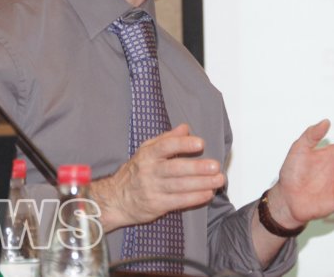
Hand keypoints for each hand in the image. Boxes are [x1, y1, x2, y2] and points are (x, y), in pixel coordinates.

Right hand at [91, 123, 225, 231]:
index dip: (183, 144)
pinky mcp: (156, 205)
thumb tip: (185, 128)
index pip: (166, 146)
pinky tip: (207, 193)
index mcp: (148, 154)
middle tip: (215, 166)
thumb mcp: (146, 150)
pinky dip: (194, 198)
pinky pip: (178, 201)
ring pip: (180, 186)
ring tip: (218, 179)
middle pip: (175, 168)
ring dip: (201, 183)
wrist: (116, 199)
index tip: (200, 143)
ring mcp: (152, 189)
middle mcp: (149, 171)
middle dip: (197, 167)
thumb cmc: (135, 172)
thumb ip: (167, 139)